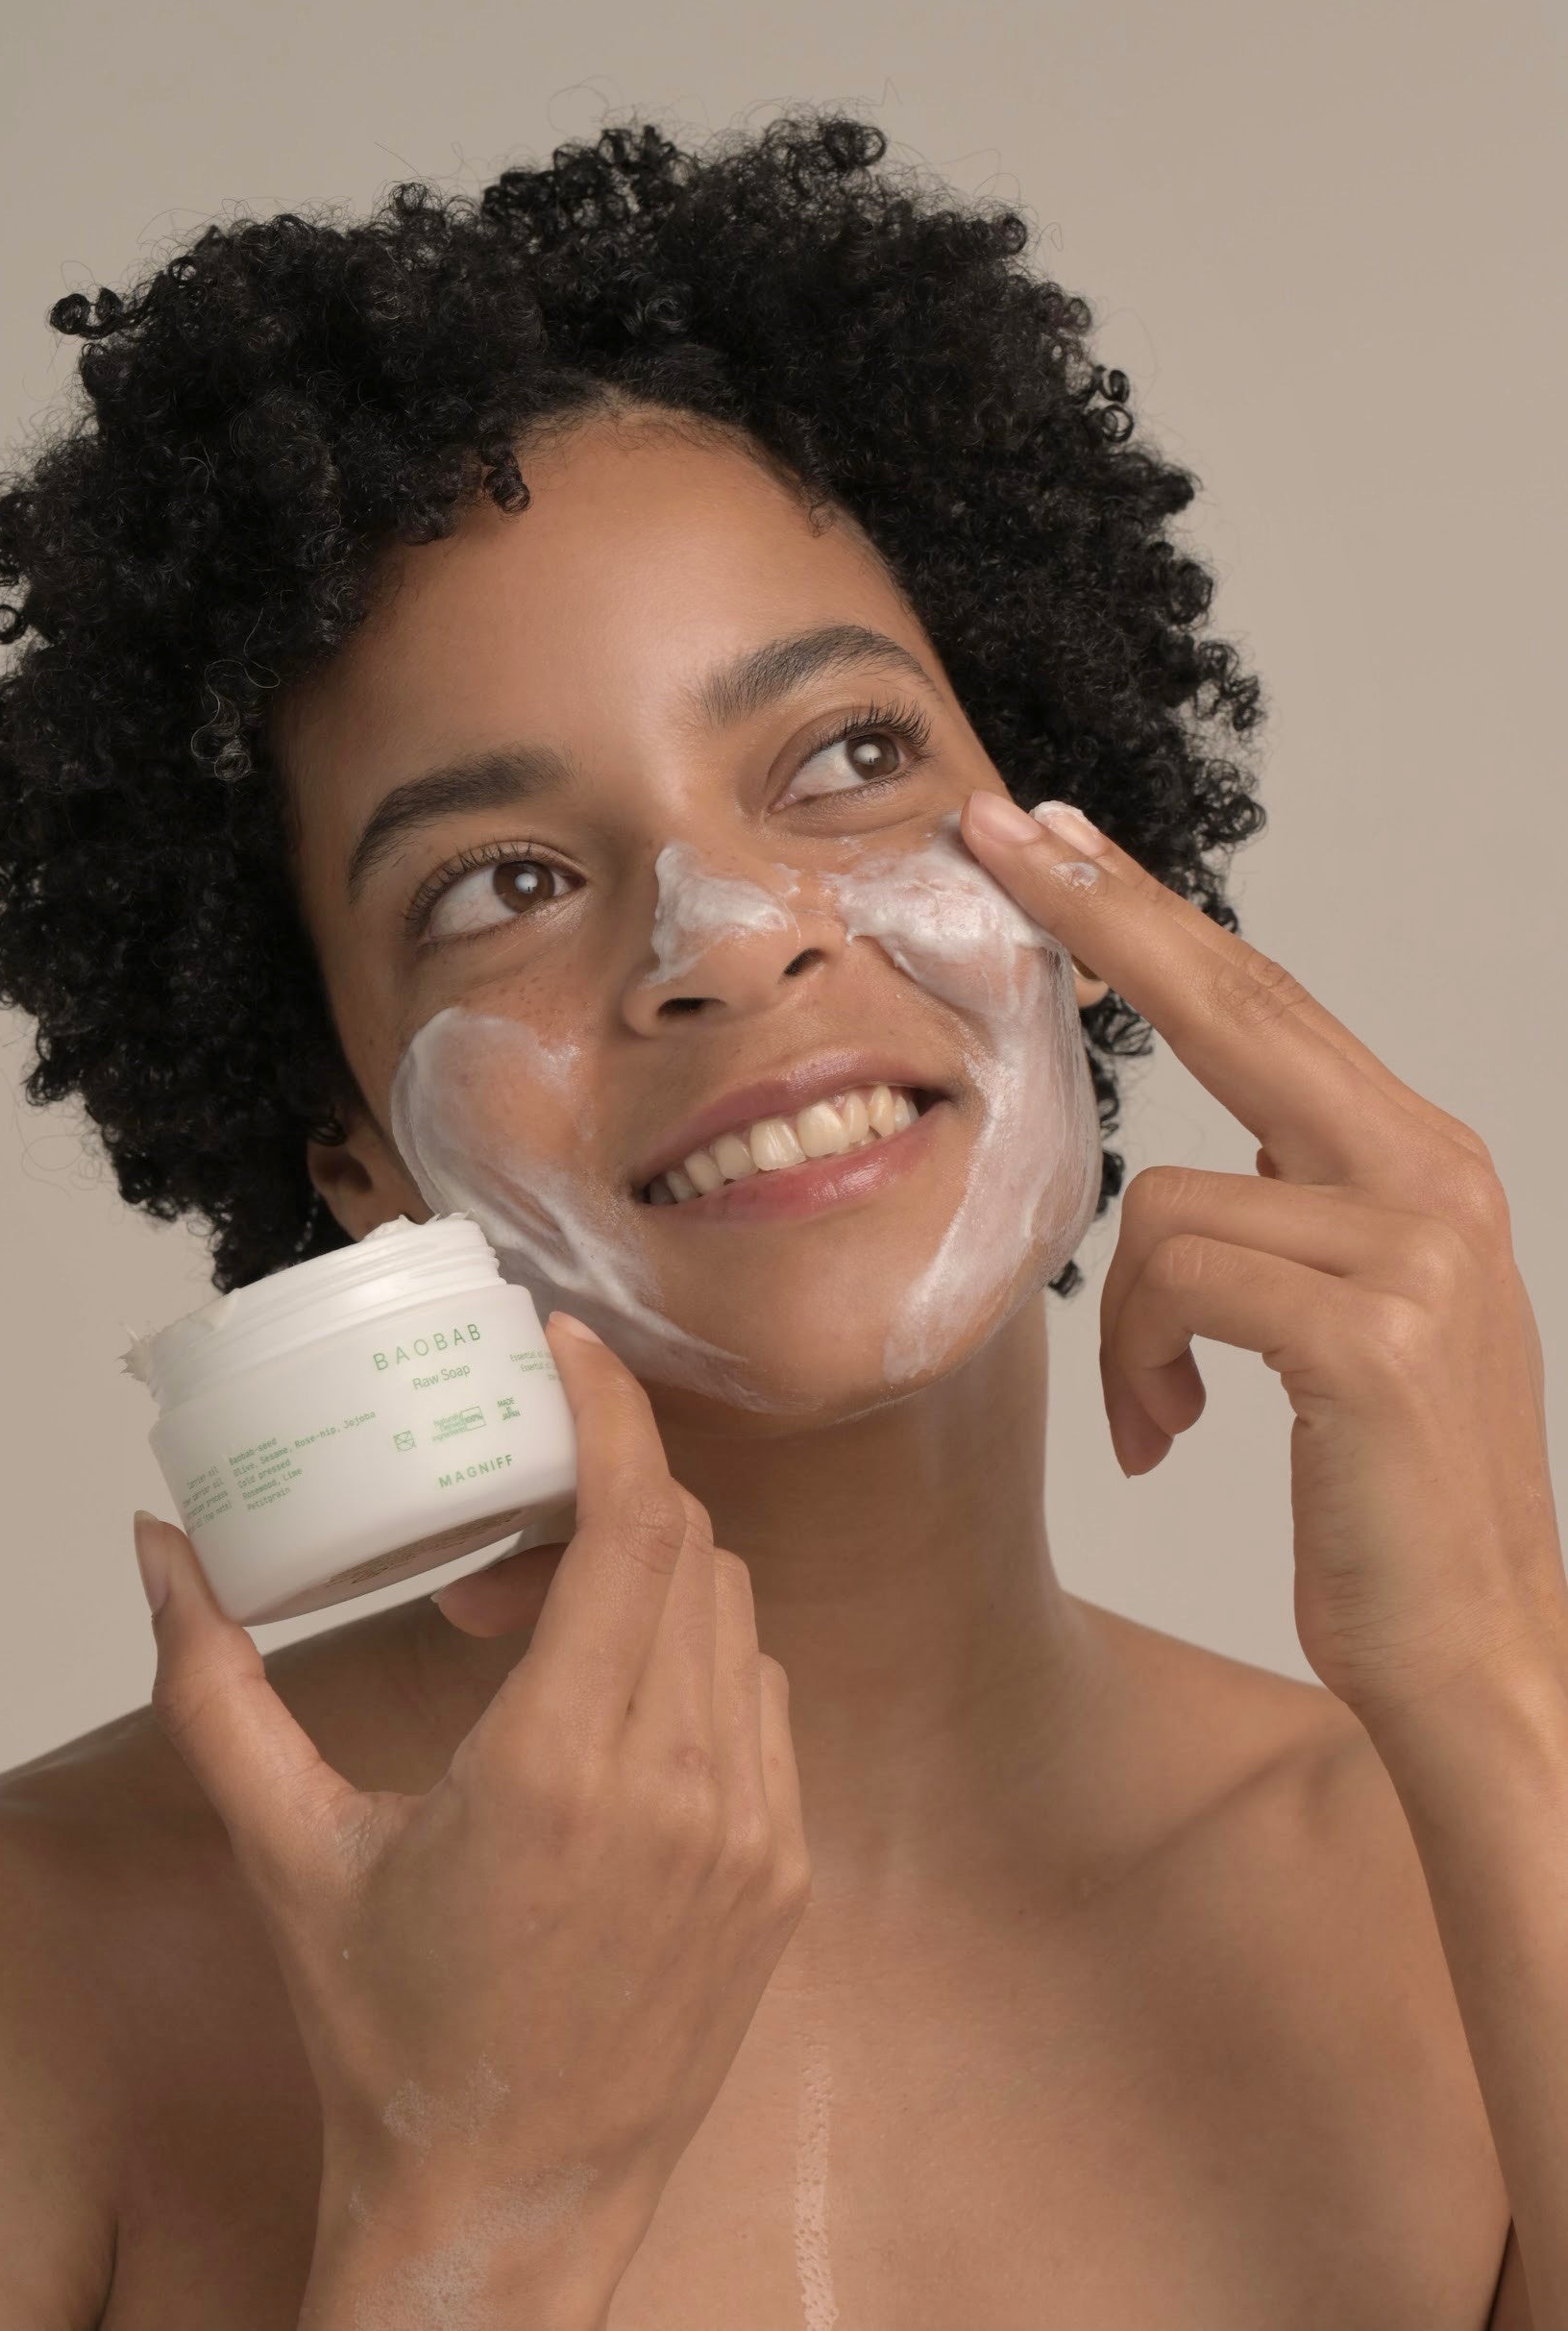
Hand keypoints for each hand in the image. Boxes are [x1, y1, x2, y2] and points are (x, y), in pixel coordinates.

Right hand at [132, 1313, 810, 2287]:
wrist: (506, 2203)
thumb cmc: (387, 2032)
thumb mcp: (286, 1850)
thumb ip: (215, 1687)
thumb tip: (159, 1547)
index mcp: (565, 1765)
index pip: (635, 1522)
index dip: (610, 1409)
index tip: (566, 1341)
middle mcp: (683, 1786)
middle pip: (685, 1546)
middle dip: (603, 1492)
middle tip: (506, 1521)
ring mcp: (753, 1831)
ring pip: (732, 1615)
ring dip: (649, 1576)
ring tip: (542, 1624)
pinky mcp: (784, 1874)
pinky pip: (761, 1700)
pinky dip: (696, 1659)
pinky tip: (613, 1703)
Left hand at [960, 786, 1563, 1728]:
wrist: (1482, 1648)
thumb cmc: (1391, 1492)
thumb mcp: (1352, 1318)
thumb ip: (1302, 1213)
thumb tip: (1218, 1160)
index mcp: (1420, 1158)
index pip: (1265, 1000)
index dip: (1155, 912)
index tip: (1065, 838)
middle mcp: (1430, 1174)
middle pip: (1233, 1003)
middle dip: (1101, 913)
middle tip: (998, 833)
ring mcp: (1410, 1247)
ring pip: (1162, 1203)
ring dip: (1126, 1324)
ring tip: (1159, 1411)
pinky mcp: (1365, 1332)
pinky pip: (1170, 1283)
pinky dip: (1139, 1363)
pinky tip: (1167, 1433)